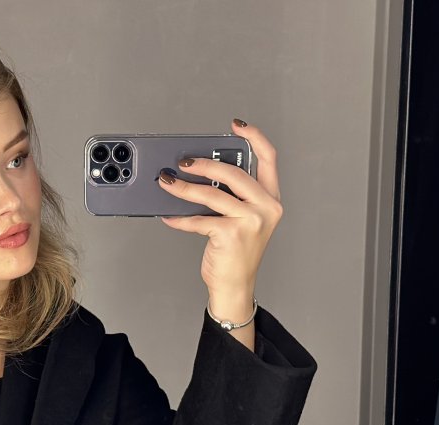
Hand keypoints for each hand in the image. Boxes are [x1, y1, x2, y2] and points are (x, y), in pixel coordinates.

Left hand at [155, 118, 283, 315]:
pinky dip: (180, 219)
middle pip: (233, 172)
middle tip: (184, 162)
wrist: (235, 285)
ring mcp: (250, 221)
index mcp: (271, 198)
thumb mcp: (243, 219)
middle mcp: (266, 207)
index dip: (254, 137)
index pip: (268, 158)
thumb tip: (199, 174)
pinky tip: (168, 216)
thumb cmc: (236, 252)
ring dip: (184, 188)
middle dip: (204, 164)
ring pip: (212, 194)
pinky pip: (198, 220)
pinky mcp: (231, 235)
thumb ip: (232, 196)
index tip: (236, 125)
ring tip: (167, 183)